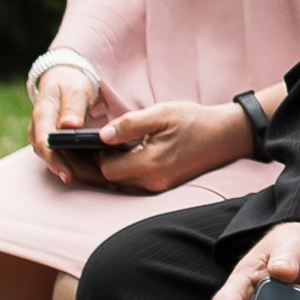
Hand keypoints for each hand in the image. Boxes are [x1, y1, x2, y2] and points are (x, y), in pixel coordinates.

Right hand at [29, 63, 102, 181]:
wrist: (64, 81)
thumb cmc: (70, 84)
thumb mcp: (74, 89)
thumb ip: (73, 106)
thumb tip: (68, 125)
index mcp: (42, 114)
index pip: (43, 142)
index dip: (54, 161)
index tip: (68, 176)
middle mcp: (39, 131)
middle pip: (52, 158)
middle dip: (74, 172)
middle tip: (99, 183)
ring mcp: (46, 140)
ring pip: (61, 161)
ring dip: (81, 173)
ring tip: (106, 182)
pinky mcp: (56, 146)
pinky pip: (68, 160)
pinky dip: (84, 167)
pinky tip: (104, 174)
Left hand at [93, 99, 253, 194]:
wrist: (227, 135)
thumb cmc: (195, 120)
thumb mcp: (162, 113)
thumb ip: (130, 124)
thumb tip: (102, 135)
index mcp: (151, 164)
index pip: (108, 168)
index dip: (94, 155)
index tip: (85, 141)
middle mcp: (153, 182)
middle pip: (109, 181)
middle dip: (90, 167)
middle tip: (72, 153)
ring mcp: (158, 186)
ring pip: (119, 183)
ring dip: (103, 169)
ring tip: (88, 153)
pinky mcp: (162, 184)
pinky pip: (132, 182)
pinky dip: (119, 171)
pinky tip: (113, 157)